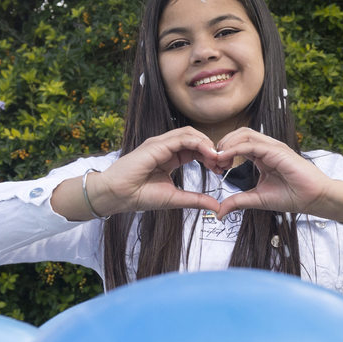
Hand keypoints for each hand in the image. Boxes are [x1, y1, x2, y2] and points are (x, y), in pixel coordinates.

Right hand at [54, 127, 223, 219]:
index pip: (195, 149)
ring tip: (218, 158)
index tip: (222, 169)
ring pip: (190, 134)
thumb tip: (216, 207)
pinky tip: (209, 154)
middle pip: (196, 138)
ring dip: (208, 144)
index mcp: (170, 157)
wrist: (118, 195)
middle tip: (224, 163)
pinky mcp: (156, 144)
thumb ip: (196, 200)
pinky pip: (182, 137)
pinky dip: (198, 143)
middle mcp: (165, 147)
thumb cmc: (140, 196)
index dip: (210, 156)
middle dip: (212, 149)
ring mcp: (160, 143)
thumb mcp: (175, 198)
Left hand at [214, 128, 342, 224]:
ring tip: (217, 157)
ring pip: (244, 134)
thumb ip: (238, 202)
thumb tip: (218, 212)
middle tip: (212, 160)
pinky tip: (226, 157)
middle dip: (222, 144)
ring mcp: (273, 147)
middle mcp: (267, 148)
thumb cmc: (292, 196)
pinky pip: (252, 144)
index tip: (213, 167)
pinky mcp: (277, 150)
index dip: (223, 152)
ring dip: (227, 144)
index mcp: (262, 156)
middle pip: (239, 134)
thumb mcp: (257, 199)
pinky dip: (236, 149)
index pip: (238, 144)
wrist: (314, 198)